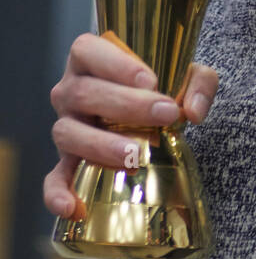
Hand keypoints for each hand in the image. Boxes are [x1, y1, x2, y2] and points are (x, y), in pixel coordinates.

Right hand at [44, 33, 217, 218]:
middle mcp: (69, 89)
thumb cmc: (158, 82)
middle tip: (165, 115)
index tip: (151, 81)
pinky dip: (57, 193)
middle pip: (84, 93)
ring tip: (136, 155)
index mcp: (88, 57)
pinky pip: (54, 177)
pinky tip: (74, 208)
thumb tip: (193, 112)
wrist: (144, 106)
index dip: (116, 65)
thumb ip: (199, 83)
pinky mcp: (67, 159)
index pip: (88, 51)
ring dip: (102, 145)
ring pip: (69, 132)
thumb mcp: (184, 71)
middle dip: (126, 105)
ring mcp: (66, 125)